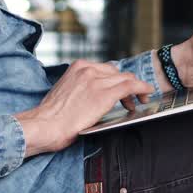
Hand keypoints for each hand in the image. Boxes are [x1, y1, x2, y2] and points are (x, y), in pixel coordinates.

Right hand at [15, 60, 152, 156]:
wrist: (46, 125)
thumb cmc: (51, 116)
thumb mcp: (65, 91)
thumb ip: (80, 86)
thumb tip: (94, 94)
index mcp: (78, 67)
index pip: (105, 68)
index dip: (116, 79)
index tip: (121, 89)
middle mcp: (88, 69)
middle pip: (117, 72)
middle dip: (126, 84)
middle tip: (130, 99)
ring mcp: (97, 80)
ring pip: (126, 78)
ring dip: (135, 89)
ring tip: (137, 101)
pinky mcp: (104, 94)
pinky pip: (130, 86)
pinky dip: (142, 88)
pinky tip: (147, 93)